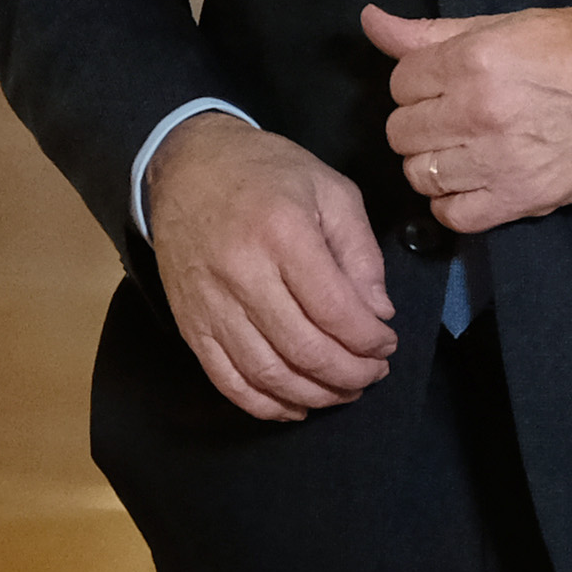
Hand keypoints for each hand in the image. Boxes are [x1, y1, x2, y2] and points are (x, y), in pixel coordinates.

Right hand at [139, 115, 397, 420]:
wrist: (185, 165)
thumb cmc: (266, 173)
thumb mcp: (330, 190)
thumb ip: (361, 252)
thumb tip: (377, 315)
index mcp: (282, 231)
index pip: (335, 310)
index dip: (370, 340)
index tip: (387, 343)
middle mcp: (241, 271)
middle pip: (304, 348)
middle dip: (350, 373)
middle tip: (372, 372)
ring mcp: (209, 302)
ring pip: (267, 373)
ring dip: (314, 394)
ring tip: (343, 390)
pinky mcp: (189, 323)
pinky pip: (226, 379)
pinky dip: (265, 404)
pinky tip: (296, 405)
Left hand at [367, 2, 571, 232]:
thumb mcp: (507, 24)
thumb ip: (431, 31)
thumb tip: (370, 20)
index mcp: (473, 61)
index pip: (400, 82)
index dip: (417, 81)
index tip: (442, 82)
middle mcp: (478, 113)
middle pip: (401, 131)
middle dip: (419, 121)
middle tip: (451, 114)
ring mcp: (499, 161)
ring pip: (420, 174)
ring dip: (432, 161)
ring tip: (462, 147)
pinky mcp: (522, 199)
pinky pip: (454, 215)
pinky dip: (453, 201)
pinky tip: (472, 180)